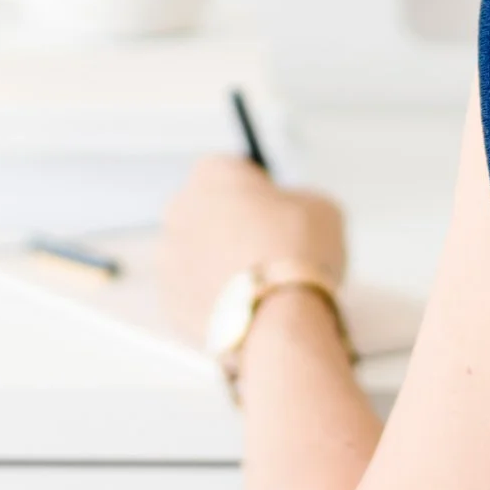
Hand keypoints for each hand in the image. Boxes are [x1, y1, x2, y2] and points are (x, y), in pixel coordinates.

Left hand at [157, 157, 346, 347]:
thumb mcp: (322, 207)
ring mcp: (168, 254)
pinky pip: (192, 292)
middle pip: (210, 212)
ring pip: (197, 254)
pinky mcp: (168, 297)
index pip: (234, 172)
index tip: (278, 214)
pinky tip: (243, 309)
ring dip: (219, 263)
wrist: (276, 316)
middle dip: (233, 228)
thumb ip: (299, 200)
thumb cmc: (297, 253)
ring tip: (259, 286)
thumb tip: (295, 213)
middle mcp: (181, 207)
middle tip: (270, 252)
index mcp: (212, 172)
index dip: (259, 193)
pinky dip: (212, 299)